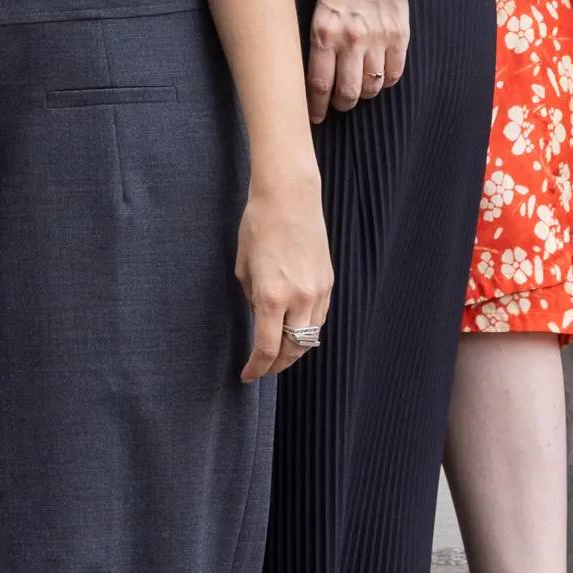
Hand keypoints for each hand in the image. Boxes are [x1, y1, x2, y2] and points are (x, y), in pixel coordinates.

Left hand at [235, 169, 331, 379]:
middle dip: (276, 365)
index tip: (246, 375)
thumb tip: (259, 317)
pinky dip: (307, 329)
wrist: (289, 198)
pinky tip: (294, 329)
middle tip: (262, 369)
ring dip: (293, 350)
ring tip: (278, 354)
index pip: (267, 348)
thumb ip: (251, 298)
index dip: (257, 367)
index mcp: (271, 296)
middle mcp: (299, 299)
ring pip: (310, 337)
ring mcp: (318, 292)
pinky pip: (319, 318)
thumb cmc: (258, 226)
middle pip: (292, 350)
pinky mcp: (328, 283)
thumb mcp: (243, 266)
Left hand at [304, 0, 411, 118]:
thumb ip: (317, 44)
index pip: (318, 83)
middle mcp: (351, 39)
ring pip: (371, 88)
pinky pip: (394, 75)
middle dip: (340, 105)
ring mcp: (378, 39)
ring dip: (362, 94)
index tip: (313, 117)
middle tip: (338, 104)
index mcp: (324, 32)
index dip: (315, 107)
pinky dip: (385, 82)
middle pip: (346, 92)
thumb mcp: (316, 12)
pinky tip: (378, 76)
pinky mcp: (399, 37)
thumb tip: (311, 81)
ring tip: (357, 88)